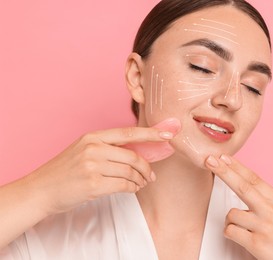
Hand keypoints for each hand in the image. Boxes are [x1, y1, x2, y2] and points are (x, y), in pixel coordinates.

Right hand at [26, 125, 176, 215]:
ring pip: (130, 172)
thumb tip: (139, 153)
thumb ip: (108, 149)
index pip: (129, 132)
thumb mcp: (84, 151)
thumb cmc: (65, 171)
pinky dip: (132, 188)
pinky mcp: (92, 184)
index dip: (151, 133)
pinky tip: (132, 189)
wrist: (41, 189)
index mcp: (93, 137)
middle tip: (151, 176)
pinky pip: (124, 185)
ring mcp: (92, 166)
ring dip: (140, 180)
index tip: (168, 134)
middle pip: (133, 156)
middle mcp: (93, 148)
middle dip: (147, 168)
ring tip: (140, 184)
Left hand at [205, 155, 272, 259]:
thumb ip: (267, 200)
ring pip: (232, 214)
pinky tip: (242, 238)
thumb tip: (246, 187)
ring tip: (243, 228)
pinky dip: (231, 233)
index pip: (254, 179)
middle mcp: (272, 210)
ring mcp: (264, 226)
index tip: (223, 157)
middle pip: (242, 186)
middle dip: (224, 172)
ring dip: (231, 220)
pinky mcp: (257, 243)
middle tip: (210, 161)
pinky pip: (231, 231)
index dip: (237, 167)